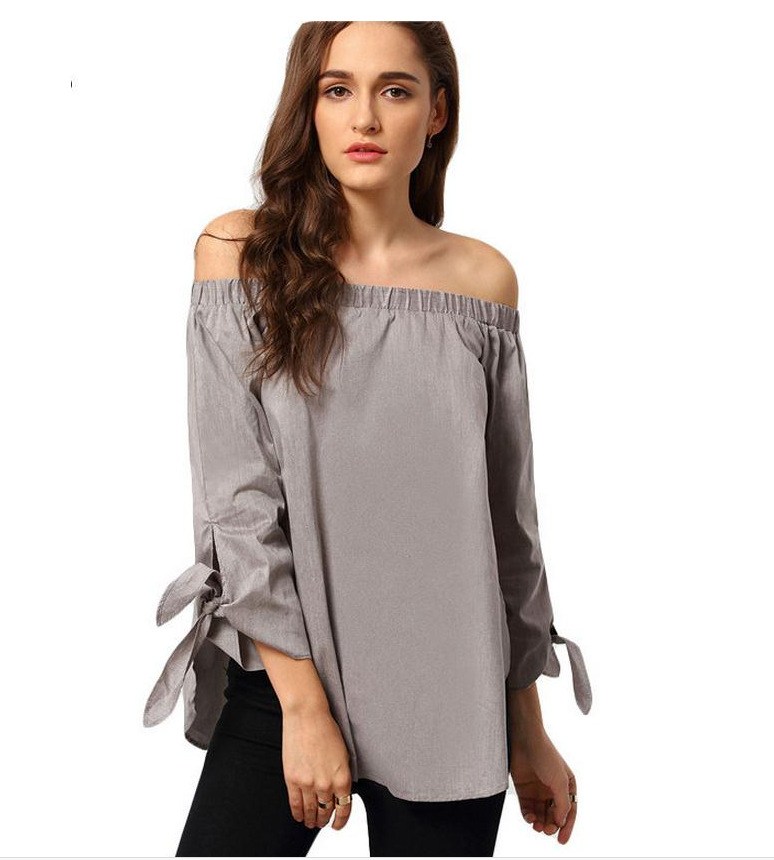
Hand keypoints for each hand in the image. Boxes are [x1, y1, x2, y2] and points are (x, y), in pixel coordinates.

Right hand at [281, 703, 353, 830]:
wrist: (306, 716)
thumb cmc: (326, 729)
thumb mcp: (343, 754)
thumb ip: (341, 775)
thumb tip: (339, 792)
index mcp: (342, 777)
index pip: (344, 808)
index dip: (341, 821)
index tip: (337, 825)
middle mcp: (326, 784)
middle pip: (326, 811)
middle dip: (325, 820)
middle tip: (323, 823)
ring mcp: (308, 783)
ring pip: (311, 810)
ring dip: (311, 819)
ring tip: (311, 822)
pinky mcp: (292, 779)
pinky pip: (295, 803)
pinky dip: (298, 813)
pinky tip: (299, 816)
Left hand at [510, 729, 577, 843]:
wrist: (525, 738)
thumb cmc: (546, 755)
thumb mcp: (559, 780)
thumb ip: (562, 803)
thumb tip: (561, 822)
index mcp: (567, 785)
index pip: (570, 811)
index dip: (567, 827)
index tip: (561, 841)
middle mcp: (553, 789)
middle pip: (554, 815)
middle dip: (551, 825)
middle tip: (547, 831)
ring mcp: (538, 789)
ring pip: (540, 814)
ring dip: (540, 823)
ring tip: (538, 827)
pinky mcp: (524, 789)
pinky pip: (527, 808)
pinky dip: (528, 816)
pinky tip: (529, 818)